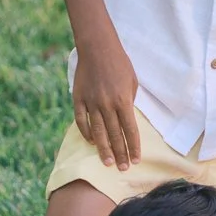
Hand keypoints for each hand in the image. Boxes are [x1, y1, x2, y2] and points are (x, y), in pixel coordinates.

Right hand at [73, 35, 140, 169]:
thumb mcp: (132, 82)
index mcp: (123, 100)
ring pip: (98, 132)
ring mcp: (91, 103)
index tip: (136, 160)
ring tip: (108, 163)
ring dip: (104, 149)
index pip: (130, 130)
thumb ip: (129, 102)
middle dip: (121, 153)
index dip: (134, 147)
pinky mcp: (79, 99)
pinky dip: (87, 133)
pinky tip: (92, 142)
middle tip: (123, 168)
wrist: (97, 47)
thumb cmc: (119, 63)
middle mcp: (107, 105)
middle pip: (115, 135)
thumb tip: (125, 118)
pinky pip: (82, 121)